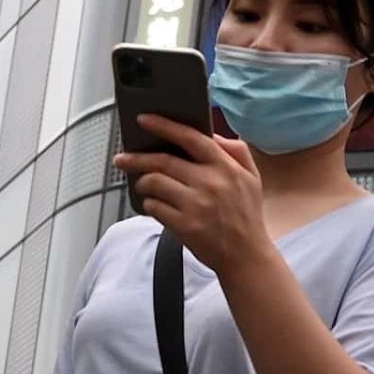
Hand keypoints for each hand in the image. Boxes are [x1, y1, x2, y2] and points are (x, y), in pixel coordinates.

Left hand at [113, 114, 271, 278]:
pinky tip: (157, 205)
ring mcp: (196, 205)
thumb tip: (210, 134)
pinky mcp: (184, 225)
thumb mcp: (252, 177)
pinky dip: (151, 203)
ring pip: (154, 183)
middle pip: (163, 161)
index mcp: (226, 167)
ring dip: (144, 183)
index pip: (192, 137)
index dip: (165, 126)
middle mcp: (210, 183)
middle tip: (122, 158)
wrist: (246, 255)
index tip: (144, 119)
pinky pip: (154, 206)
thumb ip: (235, 151)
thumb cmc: (246, 214)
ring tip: (145, 186)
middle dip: (137, 157)